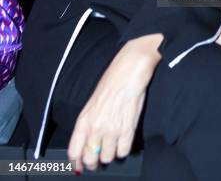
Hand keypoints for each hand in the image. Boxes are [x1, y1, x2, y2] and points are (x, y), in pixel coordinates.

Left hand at [68, 33, 162, 171]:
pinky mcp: (127, 129)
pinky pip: (123, 152)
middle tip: (99, 157)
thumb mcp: (92, 102)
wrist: (129, 70)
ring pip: (107, 158)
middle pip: (90, 159)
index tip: (80, 166)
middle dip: (94, 162)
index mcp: (83, 120)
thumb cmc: (111, 82)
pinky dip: (123, 149)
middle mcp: (95, 127)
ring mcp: (111, 129)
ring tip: (114, 143)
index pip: (74, 151)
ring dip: (110, 154)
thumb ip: (88, 124)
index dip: (77, 162)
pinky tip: (123, 139)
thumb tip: (87, 144)